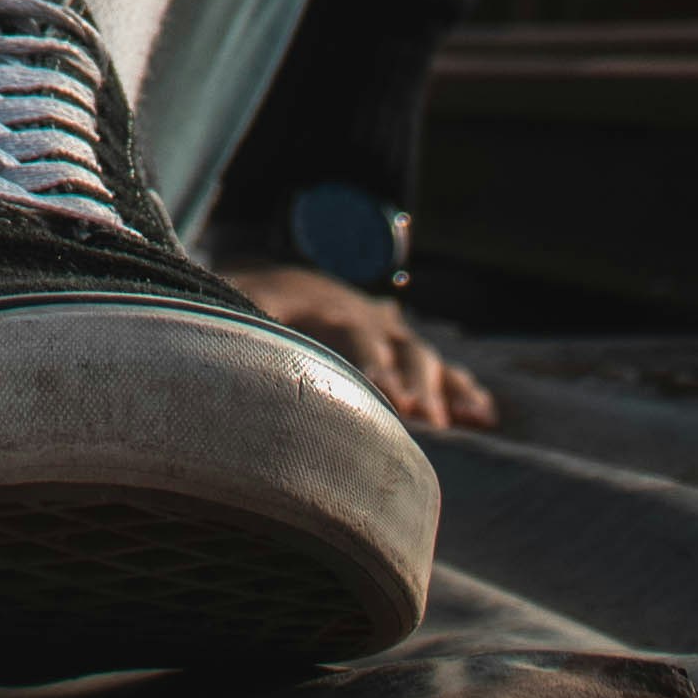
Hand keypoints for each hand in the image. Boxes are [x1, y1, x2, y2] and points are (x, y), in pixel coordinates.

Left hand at [217, 262, 494, 433]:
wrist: (285, 279)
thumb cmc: (255, 306)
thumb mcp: (240, 309)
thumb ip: (237, 329)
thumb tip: (214, 361)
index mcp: (325, 309)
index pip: (354, 336)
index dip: (374, 367)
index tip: (392, 399)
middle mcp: (365, 317)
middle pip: (398, 347)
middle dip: (414, 382)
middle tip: (425, 418)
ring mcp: (390, 331)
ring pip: (425, 354)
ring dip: (447, 386)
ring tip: (473, 418)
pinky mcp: (404, 348)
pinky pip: (441, 366)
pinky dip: (463, 387)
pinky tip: (484, 416)